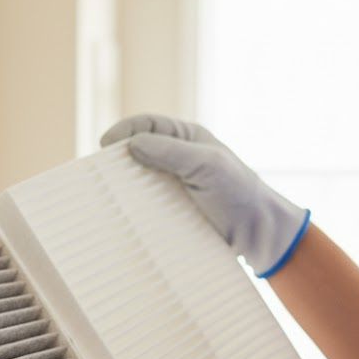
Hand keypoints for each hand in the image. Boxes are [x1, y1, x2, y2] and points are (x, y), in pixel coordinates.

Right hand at [101, 113, 309, 276]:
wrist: (258, 233)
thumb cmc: (238, 192)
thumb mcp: (207, 165)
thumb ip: (171, 152)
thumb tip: (132, 144)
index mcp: (187, 139)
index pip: (147, 125)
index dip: (124, 131)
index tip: (105, 146)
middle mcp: (177, 159)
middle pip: (137, 152)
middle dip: (117, 160)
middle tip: (99, 173)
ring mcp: (173, 186)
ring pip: (138, 181)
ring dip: (123, 187)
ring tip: (106, 195)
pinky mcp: (172, 211)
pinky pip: (146, 206)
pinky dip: (133, 208)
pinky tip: (123, 215)